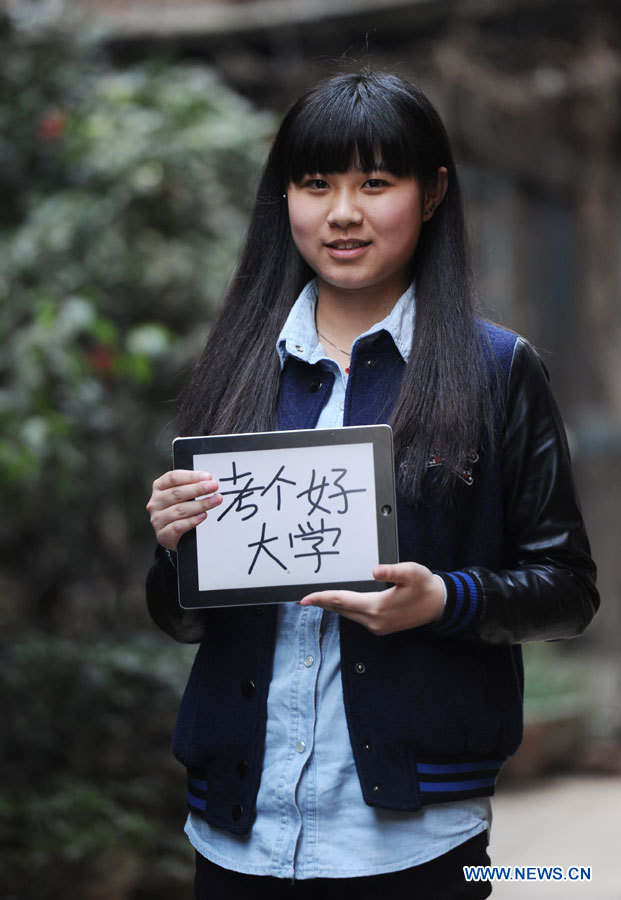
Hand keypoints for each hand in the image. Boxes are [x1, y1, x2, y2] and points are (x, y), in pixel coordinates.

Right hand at [146, 469, 222, 550]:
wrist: (170, 535)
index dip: (191, 476)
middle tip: (213, 486)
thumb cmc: (177, 510)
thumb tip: (208, 480)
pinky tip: (203, 516)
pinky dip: (193, 520)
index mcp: (159, 487)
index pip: (173, 478)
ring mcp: (158, 518)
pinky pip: (178, 526)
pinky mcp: (163, 534)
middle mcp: (156, 502)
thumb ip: (190, 485)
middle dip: (198, 489)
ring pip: (180, 509)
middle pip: (177, 493)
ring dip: (201, 504)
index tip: (207, 477)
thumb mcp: (181, 495)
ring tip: (215, 500)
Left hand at [299, 562, 444, 635]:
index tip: (305, 599)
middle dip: (323, 603)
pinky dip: (346, 609)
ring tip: (319, 599)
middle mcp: (374, 620)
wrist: (440, 605)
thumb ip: (392, 570)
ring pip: (348, 615)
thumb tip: (375, 570)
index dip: (322, 598)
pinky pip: (357, 617)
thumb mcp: (411, 572)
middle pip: (341, 610)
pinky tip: (341, 604)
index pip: (342, 601)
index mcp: (377, 607)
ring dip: (333, 607)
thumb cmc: (425, 586)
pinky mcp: (381, 626)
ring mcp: (377, 626)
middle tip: (304, 598)